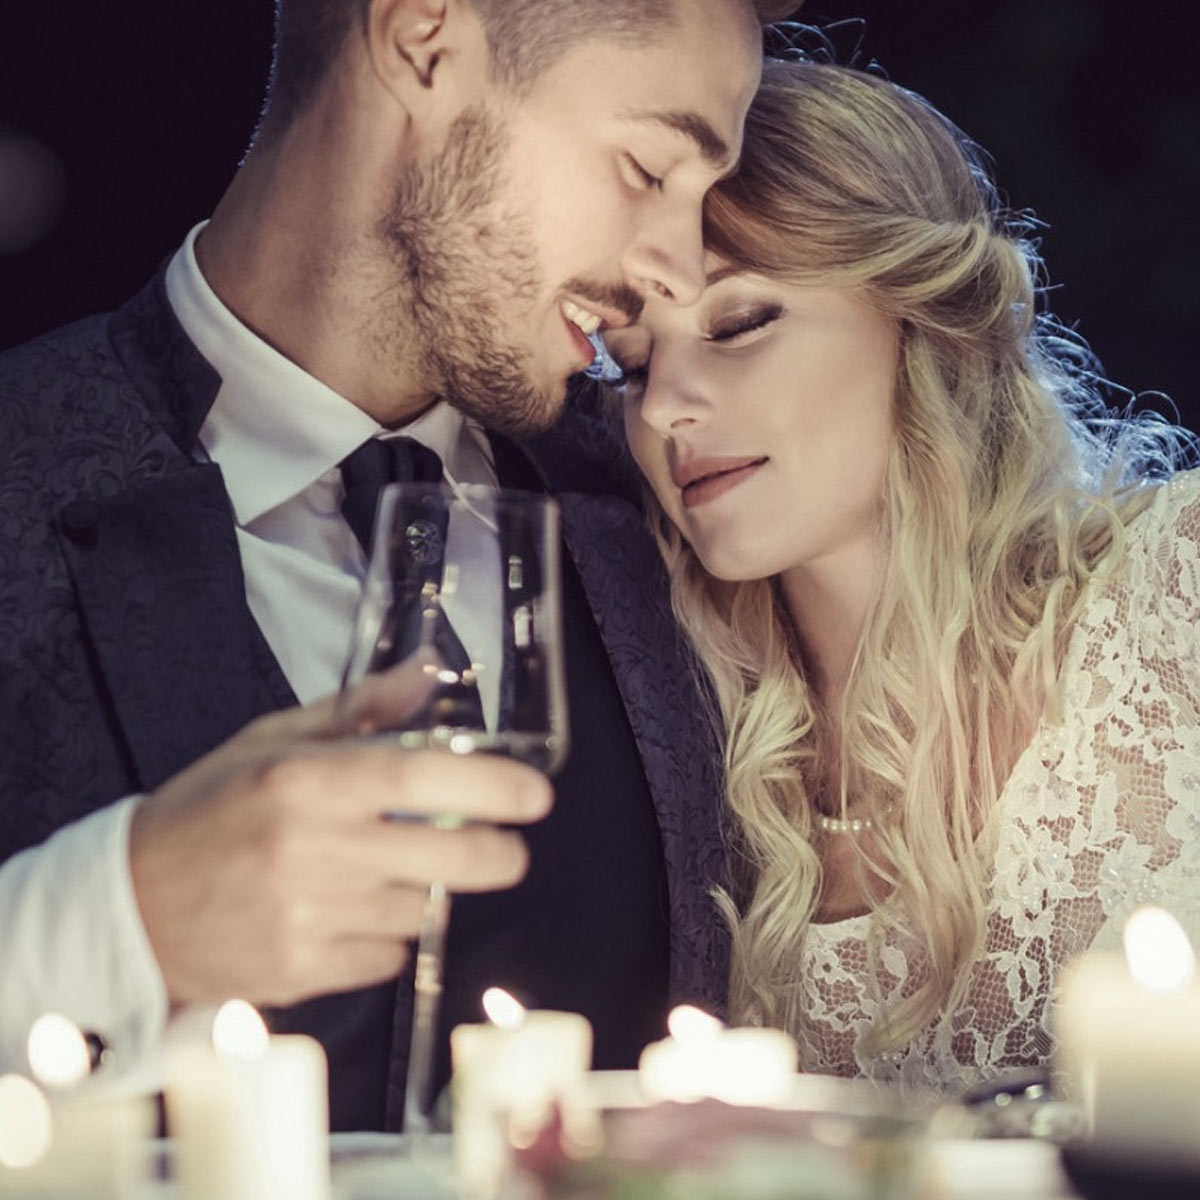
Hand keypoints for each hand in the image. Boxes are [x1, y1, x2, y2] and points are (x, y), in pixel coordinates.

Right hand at [128, 653, 551, 1007]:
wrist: (130, 908)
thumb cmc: (210, 810)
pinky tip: (351, 913)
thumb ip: (360, 708)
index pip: (419, 780)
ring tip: (385, 872)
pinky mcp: (302, 972)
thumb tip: (429, 670)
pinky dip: (385, 936)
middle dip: (495, 855)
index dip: (490, 787)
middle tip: (508, 848)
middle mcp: (311, 850)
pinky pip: (385, 957)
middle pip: (444, 859)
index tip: (535, 795)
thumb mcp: (273, 741)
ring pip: (418, 910)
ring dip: (423, 891)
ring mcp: (307, 918)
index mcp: (305, 781)